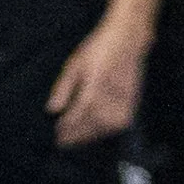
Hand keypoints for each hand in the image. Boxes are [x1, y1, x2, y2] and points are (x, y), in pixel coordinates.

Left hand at [47, 16, 146, 147]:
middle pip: (89, 128)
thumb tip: (52, 110)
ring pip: (102, 131)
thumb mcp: (75, 63)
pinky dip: (100, 131)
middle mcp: (110, 102)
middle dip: (75, 136)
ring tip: (72, 139)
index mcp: (94, 89)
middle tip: (61, 142)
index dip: (65, 128)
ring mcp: (123, 108)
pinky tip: (90, 132)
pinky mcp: (131, 110)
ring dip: (87, 136)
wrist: (128, 41)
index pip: (77, 117)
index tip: (55, 136)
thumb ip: (63, 88)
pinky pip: (113, 127)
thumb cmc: (98, 49)